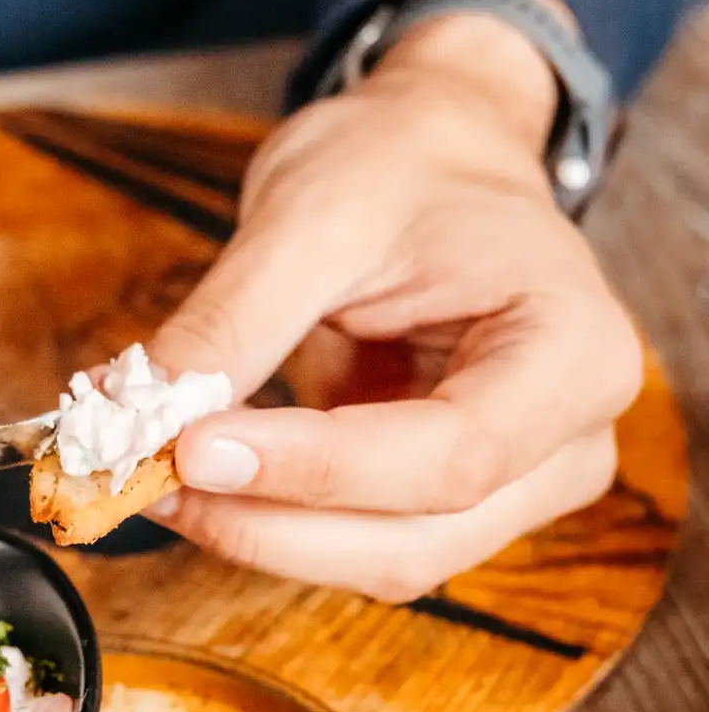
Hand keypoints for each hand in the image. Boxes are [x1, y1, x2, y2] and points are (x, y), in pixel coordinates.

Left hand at [149, 0, 641, 600]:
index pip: (450, 453)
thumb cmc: (400, 165)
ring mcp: (519, 482)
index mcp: (575, 350)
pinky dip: (270, 520)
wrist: (436, 153)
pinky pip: (358, 540)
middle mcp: (570, 439)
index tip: (191, 449)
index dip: (314, 470)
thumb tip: (137, 417)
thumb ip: (233, 322)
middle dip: (269, 521)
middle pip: (418, 536)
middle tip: (142, 476)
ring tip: (151, 474)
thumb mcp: (311, 214)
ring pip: (383, 559)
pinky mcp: (452, 498)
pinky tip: (195, 480)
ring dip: (259, 532)